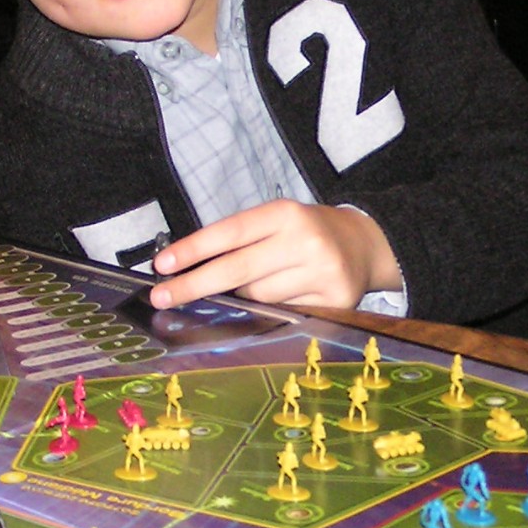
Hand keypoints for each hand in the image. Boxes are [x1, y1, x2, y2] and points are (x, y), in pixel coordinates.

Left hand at [149, 200, 401, 310]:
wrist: (364, 244)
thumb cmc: (306, 233)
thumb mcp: (276, 222)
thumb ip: (238, 241)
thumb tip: (188, 272)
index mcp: (285, 213)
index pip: (230, 232)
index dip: (193, 249)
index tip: (162, 265)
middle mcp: (304, 240)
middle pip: (237, 269)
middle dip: (194, 285)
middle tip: (162, 297)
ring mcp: (321, 272)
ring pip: (257, 297)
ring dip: (243, 298)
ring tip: (256, 287)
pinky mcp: (334, 300)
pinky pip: (282, 314)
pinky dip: (271, 311)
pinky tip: (280, 301)